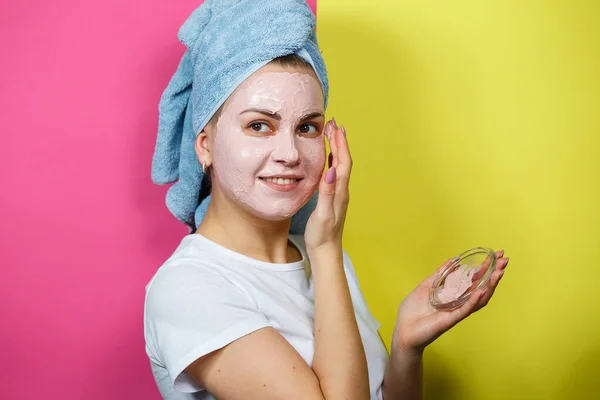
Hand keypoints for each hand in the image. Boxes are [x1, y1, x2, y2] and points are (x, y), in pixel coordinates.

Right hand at [304, 119, 351, 253]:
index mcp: (340, 191)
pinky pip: (333, 175)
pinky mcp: (332, 199)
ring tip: (330, 135)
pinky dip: (331, 161)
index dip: (341, 144)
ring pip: (339, 166)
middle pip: (342, 161)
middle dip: (339, 141)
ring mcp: (338, 194)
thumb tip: (330, 171)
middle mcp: (342, 190)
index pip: (342, 162)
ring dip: (336, 149)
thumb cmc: (322, 235)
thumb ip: (327, 193)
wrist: (326, 252)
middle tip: (332, 123)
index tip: (336, 127)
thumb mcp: (323, 214)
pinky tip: (327, 160)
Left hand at [392, 250, 509, 355]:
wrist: (403, 330)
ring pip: (478, 299)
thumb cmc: (413, 311)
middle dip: (493, 273)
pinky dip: (473, 300)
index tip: (496, 255)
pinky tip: (481, 290)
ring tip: (498, 273)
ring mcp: (456, 311)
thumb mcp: (426, 287)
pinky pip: (465, 310)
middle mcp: (459, 302)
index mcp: (454, 294)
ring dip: (489, 286)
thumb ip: (439, 275)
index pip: (474, 279)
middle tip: (505, 260)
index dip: (485, 267)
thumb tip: (453, 260)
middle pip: (481, 287)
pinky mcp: (450, 319)